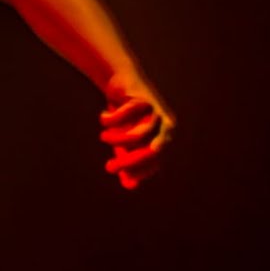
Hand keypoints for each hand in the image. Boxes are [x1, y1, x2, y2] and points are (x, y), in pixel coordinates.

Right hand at [99, 74, 175, 189]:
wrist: (122, 84)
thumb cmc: (127, 118)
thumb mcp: (127, 143)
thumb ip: (128, 163)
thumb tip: (130, 186)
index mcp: (166, 139)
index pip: (157, 162)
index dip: (139, 171)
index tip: (121, 175)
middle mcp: (166, 126)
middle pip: (152, 151)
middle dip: (129, 162)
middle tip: (108, 168)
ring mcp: (156, 112)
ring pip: (138, 135)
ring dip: (116, 139)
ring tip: (103, 137)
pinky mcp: (143, 99)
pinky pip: (125, 116)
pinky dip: (111, 120)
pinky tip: (103, 118)